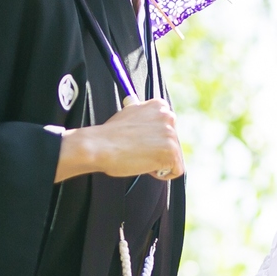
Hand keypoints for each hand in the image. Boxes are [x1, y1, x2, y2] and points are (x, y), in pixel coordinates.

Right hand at [55, 97, 184, 181]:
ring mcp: (171, 134)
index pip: (168, 128)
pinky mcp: (171, 152)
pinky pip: (176, 170)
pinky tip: (145, 166)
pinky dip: (162, 173)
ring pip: (174, 157)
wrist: (99, 146)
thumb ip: (141, 113)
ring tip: (139, 157)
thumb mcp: (128, 113)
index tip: (139, 140)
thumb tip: (133, 101)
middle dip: (157, 151)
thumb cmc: (109, 134)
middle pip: (173, 143)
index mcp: (159, 106)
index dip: (153, 139)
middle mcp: (168, 116)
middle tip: (137, 150)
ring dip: (157, 162)